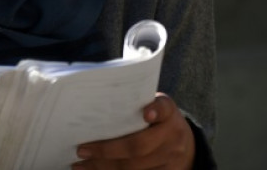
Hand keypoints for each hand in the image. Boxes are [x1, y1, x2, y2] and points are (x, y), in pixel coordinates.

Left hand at [72, 93, 194, 169]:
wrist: (186, 145)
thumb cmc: (158, 120)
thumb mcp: (155, 107)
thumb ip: (136, 104)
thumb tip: (99, 105)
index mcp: (168, 113)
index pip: (164, 108)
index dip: (156, 111)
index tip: (146, 113)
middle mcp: (173, 136)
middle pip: (139, 146)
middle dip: (107, 150)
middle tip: (82, 150)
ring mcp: (171, 158)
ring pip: (134, 167)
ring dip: (104, 166)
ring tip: (80, 164)